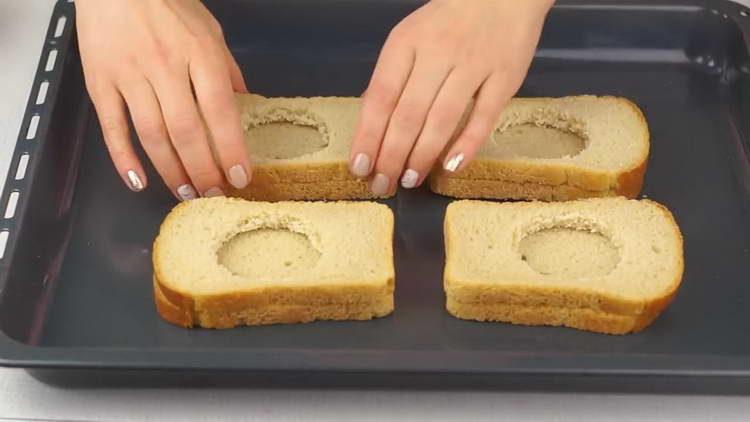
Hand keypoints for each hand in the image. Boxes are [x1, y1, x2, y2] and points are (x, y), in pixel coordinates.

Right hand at [76, 0, 250, 199]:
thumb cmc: (166, 3)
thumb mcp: (210, 30)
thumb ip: (227, 69)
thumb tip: (246, 103)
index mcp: (199, 54)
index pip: (220, 111)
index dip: (230, 149)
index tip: (240, 178)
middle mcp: (164, 67)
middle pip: (187, 131)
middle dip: (203, 170)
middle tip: (213, 195)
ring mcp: (129, 75)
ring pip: (152, 135)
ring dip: (170, 170)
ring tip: (185, 193)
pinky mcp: (99, 82)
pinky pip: (112, 127)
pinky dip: (123, 158)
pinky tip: (138, 181)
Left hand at [349, 0, 552, 193]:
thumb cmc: (448, 22)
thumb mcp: (410, 38)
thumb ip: (393, 78)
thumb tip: (372, 129)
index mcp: (406, 42)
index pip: (380, 97)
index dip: (368, 136)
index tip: (359, 166)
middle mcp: (438, 53)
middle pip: (408, 114)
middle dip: (391, 156)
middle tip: (383, 185)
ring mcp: (474, 64)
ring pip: (442, 119)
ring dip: (422, 155)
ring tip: (409, 181)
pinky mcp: (505, 76)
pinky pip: (484, 117)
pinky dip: (467, 145)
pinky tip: (450, 167)